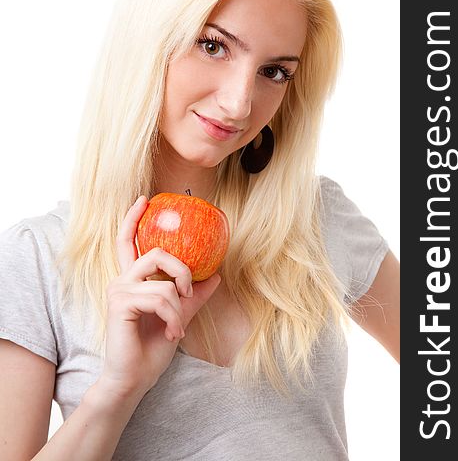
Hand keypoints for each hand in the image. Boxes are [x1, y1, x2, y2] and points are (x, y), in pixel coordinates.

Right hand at [100, 195, 220, 399]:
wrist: (134, 379)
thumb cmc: (151, 348)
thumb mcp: (179, 316)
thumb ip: (194, 296)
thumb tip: (217, 276)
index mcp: (133, 280)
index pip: (129, 241)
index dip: (134, 218)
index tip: (145, 199)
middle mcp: (122, 280)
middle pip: (156, 252)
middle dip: (182, 270)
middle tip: (189, 292)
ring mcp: (119, 290)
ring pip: (163, 280)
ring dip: (179, 306)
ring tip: (178, 326)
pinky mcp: (121, 303)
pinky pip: (160, 297)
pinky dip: (174, 317)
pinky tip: (172, 333)